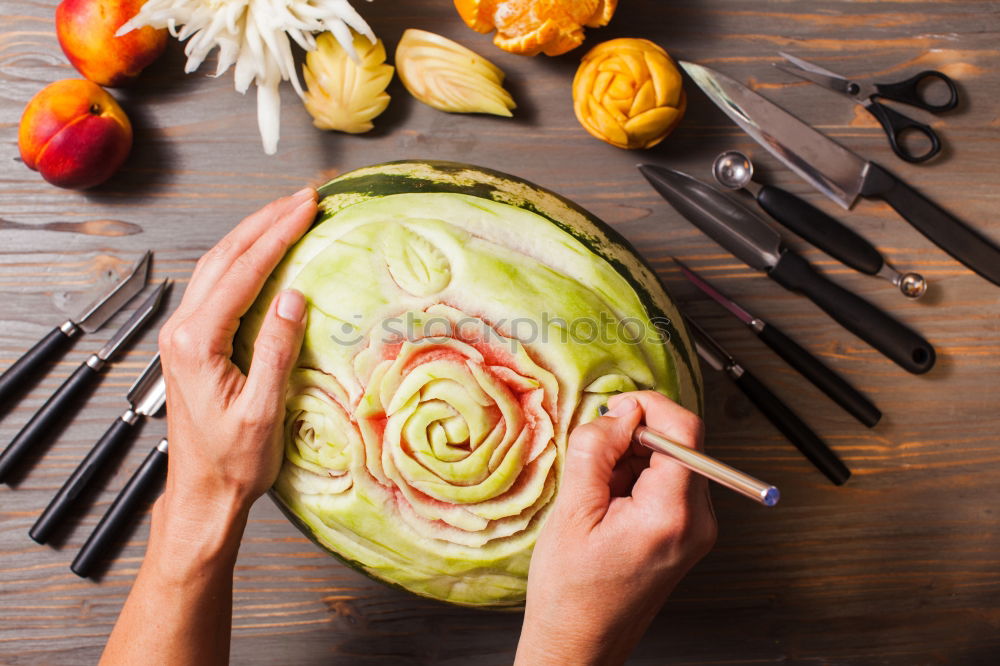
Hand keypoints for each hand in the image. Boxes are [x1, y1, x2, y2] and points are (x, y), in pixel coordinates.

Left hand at [100, 189, 317, 665]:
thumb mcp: (263, 409)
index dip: (277, 235)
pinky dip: (245, 261)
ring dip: (253, 236)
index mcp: (197, 342)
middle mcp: (183, 331)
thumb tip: (295, 297)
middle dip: (265, 222)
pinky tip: (266, 255)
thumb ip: (277, 349)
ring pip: (218, 267)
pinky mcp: (194, 342)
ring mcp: (184, 334)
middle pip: (224, 257)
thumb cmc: (232, 462)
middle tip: (302, 199)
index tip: (306, 209)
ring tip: (288, 214)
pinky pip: (219, 286)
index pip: (242, 272)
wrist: (203, 492)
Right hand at [515, 391, 716, 665]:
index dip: (650, 407)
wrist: (580, 643)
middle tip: (596, 459)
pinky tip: (611, 503)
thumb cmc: (570, 593)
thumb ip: (597, 450)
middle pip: (682, 444)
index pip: (685, 432)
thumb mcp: (572, 511)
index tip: (617, 409)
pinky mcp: (687, 534)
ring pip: (674, 460)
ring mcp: (696, 530)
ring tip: (599, 492)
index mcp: (671, 514)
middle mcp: (697, 522)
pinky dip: (639, 478)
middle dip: (636, 437)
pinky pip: (671, 483)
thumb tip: (619, 412)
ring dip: (635, 459)